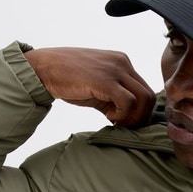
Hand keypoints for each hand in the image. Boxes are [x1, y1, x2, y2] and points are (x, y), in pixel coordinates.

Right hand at [24, 47, 155, 127]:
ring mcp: (115, 70)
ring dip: (133, 118)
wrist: (43, 68)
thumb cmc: (67, 78)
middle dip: (140, 118)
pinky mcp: (105, 80)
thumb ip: (114, 98)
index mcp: (122, 63)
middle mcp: (122, 63)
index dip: (140, 112)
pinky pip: (128, 101)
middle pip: (149, 96)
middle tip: (124, 128)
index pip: (145, 90)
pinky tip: (107, 116)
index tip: (126, 124)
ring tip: (115, 123)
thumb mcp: (97, 86)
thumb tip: (126, 120)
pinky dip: (122, 114)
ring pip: (143, 99)